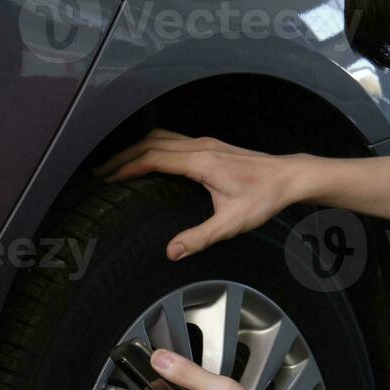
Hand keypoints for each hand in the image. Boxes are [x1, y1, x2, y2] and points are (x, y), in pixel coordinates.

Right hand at [95, 129, 305, 260]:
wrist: (289, 177)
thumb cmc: (264, 198)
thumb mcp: (232, 224)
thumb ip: (200, 237)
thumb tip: (172, 252)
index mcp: (201, 162)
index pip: (153, 159)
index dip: (127, 168)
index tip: (107, 179)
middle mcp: (200, 146)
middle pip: (150, 144)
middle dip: (123, 157)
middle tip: (101, 172)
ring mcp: (205, 142)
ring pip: (160, 137)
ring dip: (136, 148)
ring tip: (117, 164)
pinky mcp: (210, 144)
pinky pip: (172, 139)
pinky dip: (152, 146)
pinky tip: (147, 158)